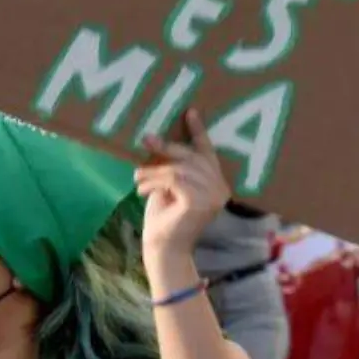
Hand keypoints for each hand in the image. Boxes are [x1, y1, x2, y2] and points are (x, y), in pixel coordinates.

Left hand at [136, 110, 232, 261]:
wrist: (163, 248)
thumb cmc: (164, 218)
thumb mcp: (168, 186)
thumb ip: (172, 167)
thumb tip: (156, 138)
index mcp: (216, 183)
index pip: (208, 153)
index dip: (198, 131)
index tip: (189, 111)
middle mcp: (221, 189)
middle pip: (193, 157)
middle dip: (167, 147)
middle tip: (145, 140)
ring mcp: (213, 197)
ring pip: (180, 169)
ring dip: (154, 171)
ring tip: (137, 178)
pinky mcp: (199, 202)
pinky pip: (174, 180)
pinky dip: (155, 181)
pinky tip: (142, 190)